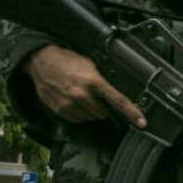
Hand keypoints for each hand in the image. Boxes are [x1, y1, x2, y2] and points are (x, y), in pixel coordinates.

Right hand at [24, 44, 145, 127]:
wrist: (41, 62)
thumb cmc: (67, 60)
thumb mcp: (90, 65)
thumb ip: (102, 81)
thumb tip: (114, 93)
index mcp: (93, 81)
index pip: (118, 100)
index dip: (132, 113)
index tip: (141, 122)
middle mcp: (82, 95)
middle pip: (104, 113)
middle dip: (104, 108)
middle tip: (96, 96)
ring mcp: (70, 104)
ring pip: (91, 117)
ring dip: (91, 110)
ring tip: (82, 96)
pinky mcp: (60, 110)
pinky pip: (77, 119)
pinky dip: (79, 113)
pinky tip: (73, 101)